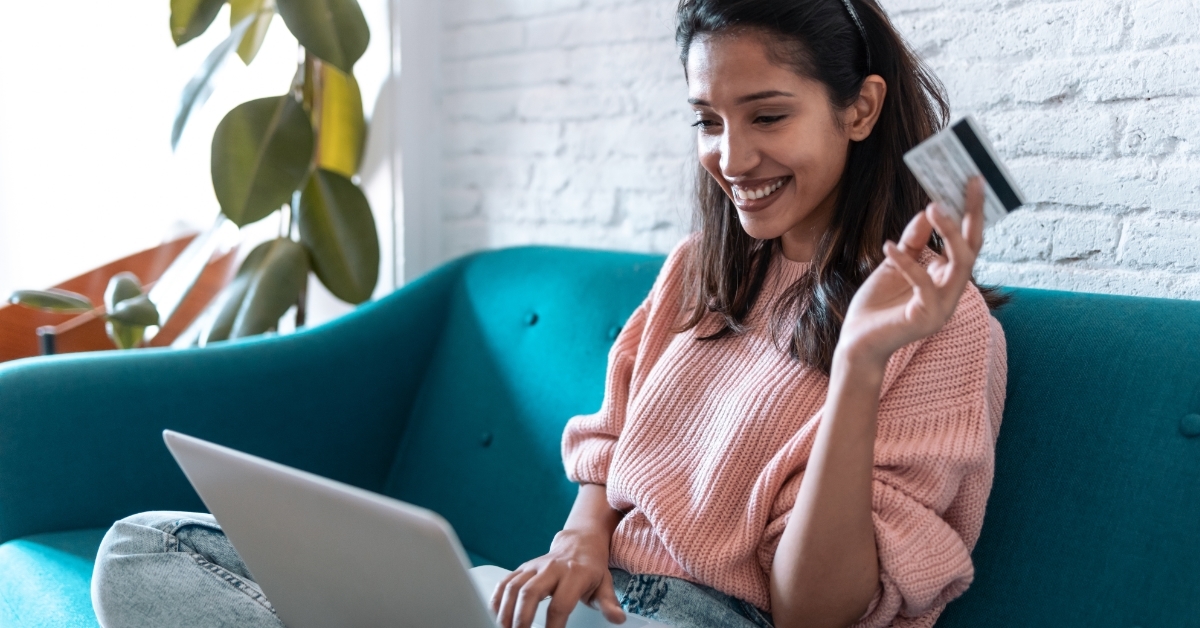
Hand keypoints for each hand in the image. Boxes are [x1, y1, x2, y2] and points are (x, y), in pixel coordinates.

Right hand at [490, 528, 625, 627]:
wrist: (580, 543)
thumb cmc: (591, 568)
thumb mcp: (605, 584)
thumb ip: (609, 603)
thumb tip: (617, 619)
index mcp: (574, 574)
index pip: (560, 604)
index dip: (554, 626)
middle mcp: (552, 568)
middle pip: (530, 592)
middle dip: (521, 619)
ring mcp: (535, 566)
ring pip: (514, 586)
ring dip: (505, 611)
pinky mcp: (523, 567)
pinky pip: (506, 581)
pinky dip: (497, 598)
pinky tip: (496, 615)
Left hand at [837, 177, 985, 367]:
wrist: (856, 342)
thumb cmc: (877, 305)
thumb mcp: (894, 263)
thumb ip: (912, 241)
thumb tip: (927, 210)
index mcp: (947, 279)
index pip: (968, 242)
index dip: (972, 213)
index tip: (971, 181)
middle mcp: (952, 292)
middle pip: (972, 248)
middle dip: (972, 214)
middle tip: (969, 182)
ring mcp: (943, 307)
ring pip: (960, 264)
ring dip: (949, 232)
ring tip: (933, 206)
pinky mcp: (926, 318)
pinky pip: (923, 284)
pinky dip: (906, 262)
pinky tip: (888, 246)